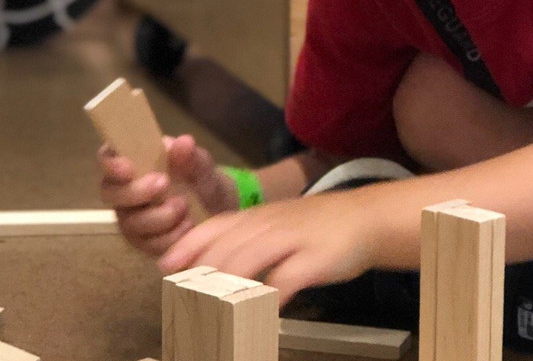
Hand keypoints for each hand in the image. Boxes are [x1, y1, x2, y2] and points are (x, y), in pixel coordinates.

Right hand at [98, 134, 238, 256]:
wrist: (217, 213)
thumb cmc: (201, 181)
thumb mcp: (203, 167)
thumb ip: (192, 156)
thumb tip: (184, 142)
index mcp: (135, 161)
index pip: (108, 157)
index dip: (110, 162)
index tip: (127, 168)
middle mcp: (125, 191)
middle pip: (110, 194)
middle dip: (135, 192)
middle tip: (164, 183)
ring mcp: (131, 219)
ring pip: (130, 224)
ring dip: (159, 217)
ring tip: (185, 206)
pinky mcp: (143, 244)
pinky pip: (148, 245)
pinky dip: (170, 237)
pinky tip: (187, 226)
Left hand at [157, 188, 380, 304]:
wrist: (365, 217)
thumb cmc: (315, 227)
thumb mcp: (277, 225)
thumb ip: (246, 241)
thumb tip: (209, 266)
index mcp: (258, 216)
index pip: (216, 226)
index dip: (189, 245)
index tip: (167, 266)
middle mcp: (270, 224)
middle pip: (227, 247)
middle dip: (202, 277)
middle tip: (184, 303)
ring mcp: (293, 238)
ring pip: (249, 260)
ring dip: (226, 289)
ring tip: (210, 313)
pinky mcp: (316, 257)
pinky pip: (285, 278)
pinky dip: (267, 299)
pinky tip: (257, 316)